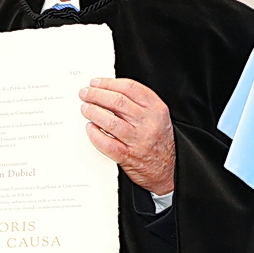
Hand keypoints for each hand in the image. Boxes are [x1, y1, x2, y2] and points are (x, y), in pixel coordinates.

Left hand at [80, 78, 175, 195]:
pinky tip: (90, 128)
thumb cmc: (159, 142)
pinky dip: (95, 134)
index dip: (109, 83)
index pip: (129, 88)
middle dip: (96, 94)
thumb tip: (110, 91)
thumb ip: (139, 103)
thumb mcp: (158, 117)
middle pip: (117, 102)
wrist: (168, 170)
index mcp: (156, 110)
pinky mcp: (127, 156)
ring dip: (93, 111)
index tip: (96, 82)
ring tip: (85, 108)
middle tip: (85, 93)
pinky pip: (106, 143)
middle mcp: (148, 123)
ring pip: (110, 121)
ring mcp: (137, 140)